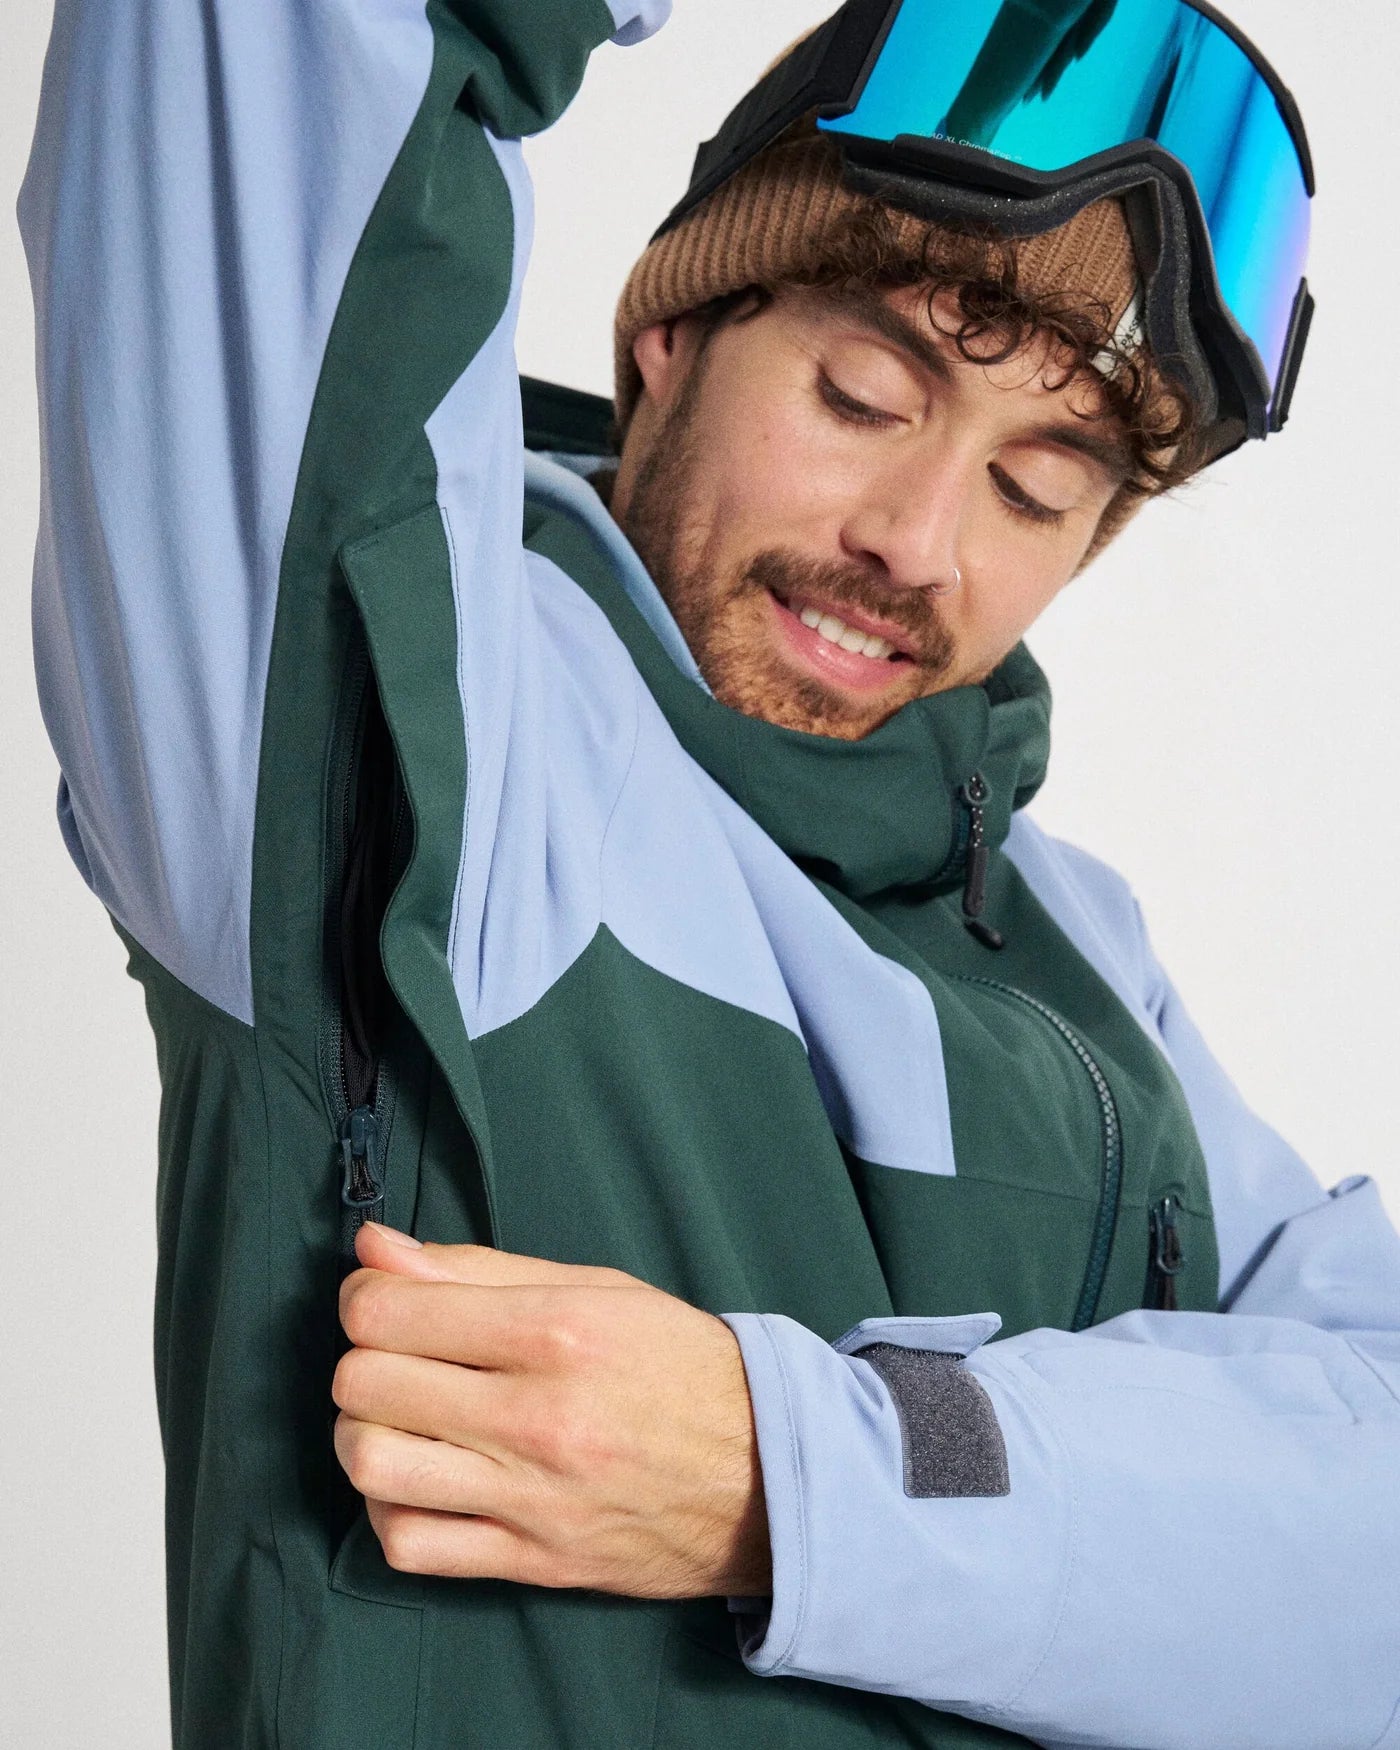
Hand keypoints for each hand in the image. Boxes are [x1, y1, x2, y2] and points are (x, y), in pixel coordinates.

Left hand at [333, 1223, 770, 1598]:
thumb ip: (477, 1269)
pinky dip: (389, 1507)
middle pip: (367, 1383)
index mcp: (557, 1331)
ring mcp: (531, 1496)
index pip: (391, 1311)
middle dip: (363, 1360)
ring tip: (396, 1418)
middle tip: (396, 1356)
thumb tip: (373, 1248)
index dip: (366, 1297)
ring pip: (373, 1464)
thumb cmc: (680, 1366)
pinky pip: (408, 1543)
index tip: (385, 1299)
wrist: (768, 1472)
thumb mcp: (595, 1289)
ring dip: (362, 1434)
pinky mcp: (530, 1560)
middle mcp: (538, 1415)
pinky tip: (416, 1478)